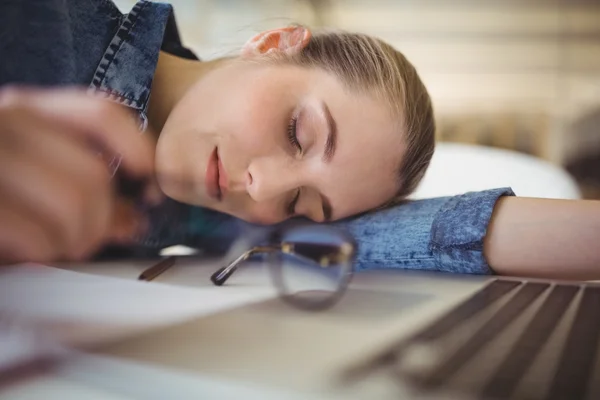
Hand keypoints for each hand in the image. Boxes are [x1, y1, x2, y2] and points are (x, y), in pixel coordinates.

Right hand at [0, 87, 160, 263]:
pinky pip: (34, 235)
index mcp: (20, 109)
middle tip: (85, 240)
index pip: (101, 113)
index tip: (148, 187)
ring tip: (50, 248)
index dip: (138, 151)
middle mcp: (2, 122)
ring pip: (73, 204)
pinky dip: (39, 255)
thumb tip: (131, 216)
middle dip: (101, 223)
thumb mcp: (23, 172)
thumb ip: (73, 182)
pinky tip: (23, 253)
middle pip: (93, 175)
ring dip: (72, 242)